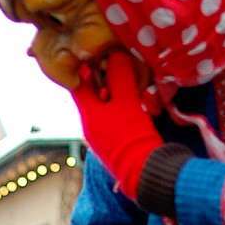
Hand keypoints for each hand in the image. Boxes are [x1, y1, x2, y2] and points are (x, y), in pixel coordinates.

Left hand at [72, 52, 161, 199]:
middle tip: (118, 63)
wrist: (145, 170)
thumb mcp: (126, 102)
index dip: (86, 68)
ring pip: (106, 107)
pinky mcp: (117, 143)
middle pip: (93, 96)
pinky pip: (115, 118)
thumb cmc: (132, 135)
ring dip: (116, 91)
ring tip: (131, 79)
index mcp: (87, 116)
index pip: (78, 86)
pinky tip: (136, 99)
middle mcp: (90, 127)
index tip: (98, 54)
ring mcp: (103, 137)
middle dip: (104, 79)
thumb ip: (120, 77)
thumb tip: (116, 55)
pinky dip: (123, 105)